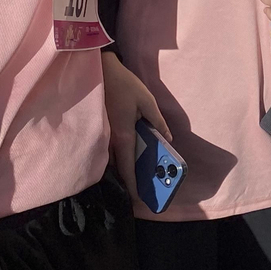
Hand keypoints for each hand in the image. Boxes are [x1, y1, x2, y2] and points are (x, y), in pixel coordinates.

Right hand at [101, 52, 168, 202]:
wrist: (102, 71)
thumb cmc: (126, 85)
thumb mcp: (147, 101)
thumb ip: (158, 122)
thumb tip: (168, 140)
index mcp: (123, 136)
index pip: (128, 168)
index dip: (134, 185)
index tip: (140, 198)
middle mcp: (111, 140)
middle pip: (120, 167)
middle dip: (130, 180)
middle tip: (144, 190)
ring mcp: (104, 135)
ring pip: (114, 159)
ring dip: (125, 169)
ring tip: (140, 176)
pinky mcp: (103, 129)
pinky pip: (111, 150)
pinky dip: (121, 157)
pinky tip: (132, 155)